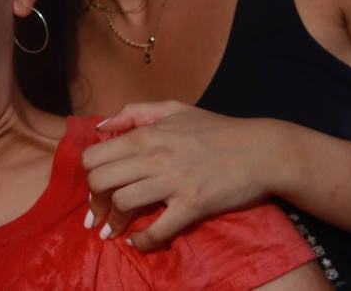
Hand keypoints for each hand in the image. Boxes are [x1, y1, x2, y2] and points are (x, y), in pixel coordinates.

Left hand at [82, 101, 276, 250]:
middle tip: (100, 213)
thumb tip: (101, 126)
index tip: (97, 188)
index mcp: (147, 133)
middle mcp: (154, 156)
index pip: (94, 156)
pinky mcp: (192, 205)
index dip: (88, 175)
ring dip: (112, 224)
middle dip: (94, 202)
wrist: (262, 150)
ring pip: (122, 204)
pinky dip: (142, 241)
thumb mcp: (174, 109)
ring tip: (114, 231)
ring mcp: (173, 182)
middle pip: (100, 182)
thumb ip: (134, 112)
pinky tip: (138, 242)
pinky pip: (157, 230)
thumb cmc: (217, 129)